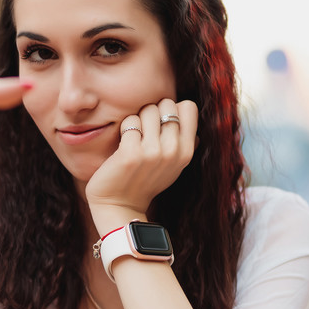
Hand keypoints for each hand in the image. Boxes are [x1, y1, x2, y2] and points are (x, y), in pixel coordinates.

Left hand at [84, 99, 198, 225]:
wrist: (119, 206)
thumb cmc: (144, 181)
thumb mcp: (173, 165)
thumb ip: (184, 141)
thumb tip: (188, 114)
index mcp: (186, 152)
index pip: (189, 107)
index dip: (173, 109)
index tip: (161, 123)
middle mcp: (173, 151)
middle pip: (167, 103)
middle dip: (153, 111)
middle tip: (145, 130)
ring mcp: (152, 152)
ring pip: (148, 109)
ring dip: (138, 119)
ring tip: (134, 137)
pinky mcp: (131, 153)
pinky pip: (130, 121)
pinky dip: (124, 128)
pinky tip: (123, 144)